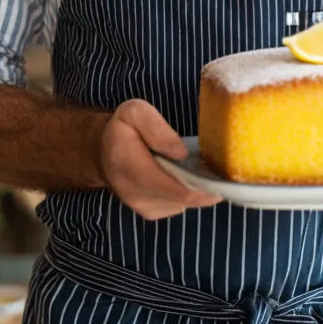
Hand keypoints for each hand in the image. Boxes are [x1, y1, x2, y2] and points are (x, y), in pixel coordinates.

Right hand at [100, 99, 221, 220]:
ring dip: (197, 190)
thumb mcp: (134, 112)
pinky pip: (177, 206)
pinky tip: (186, 177)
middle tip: (219, 169)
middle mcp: (135, 193)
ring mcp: (142, 206)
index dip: (204, 186)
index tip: (221, 174)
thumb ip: (156, 128)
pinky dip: (187, 194)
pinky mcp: (149, 211)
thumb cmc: (121, 128)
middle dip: (206, 187)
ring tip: (202, 170)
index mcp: (132, 167)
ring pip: (183, 205)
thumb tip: (180, 153)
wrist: (102, 151)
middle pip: (185, 199)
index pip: (177, 189)